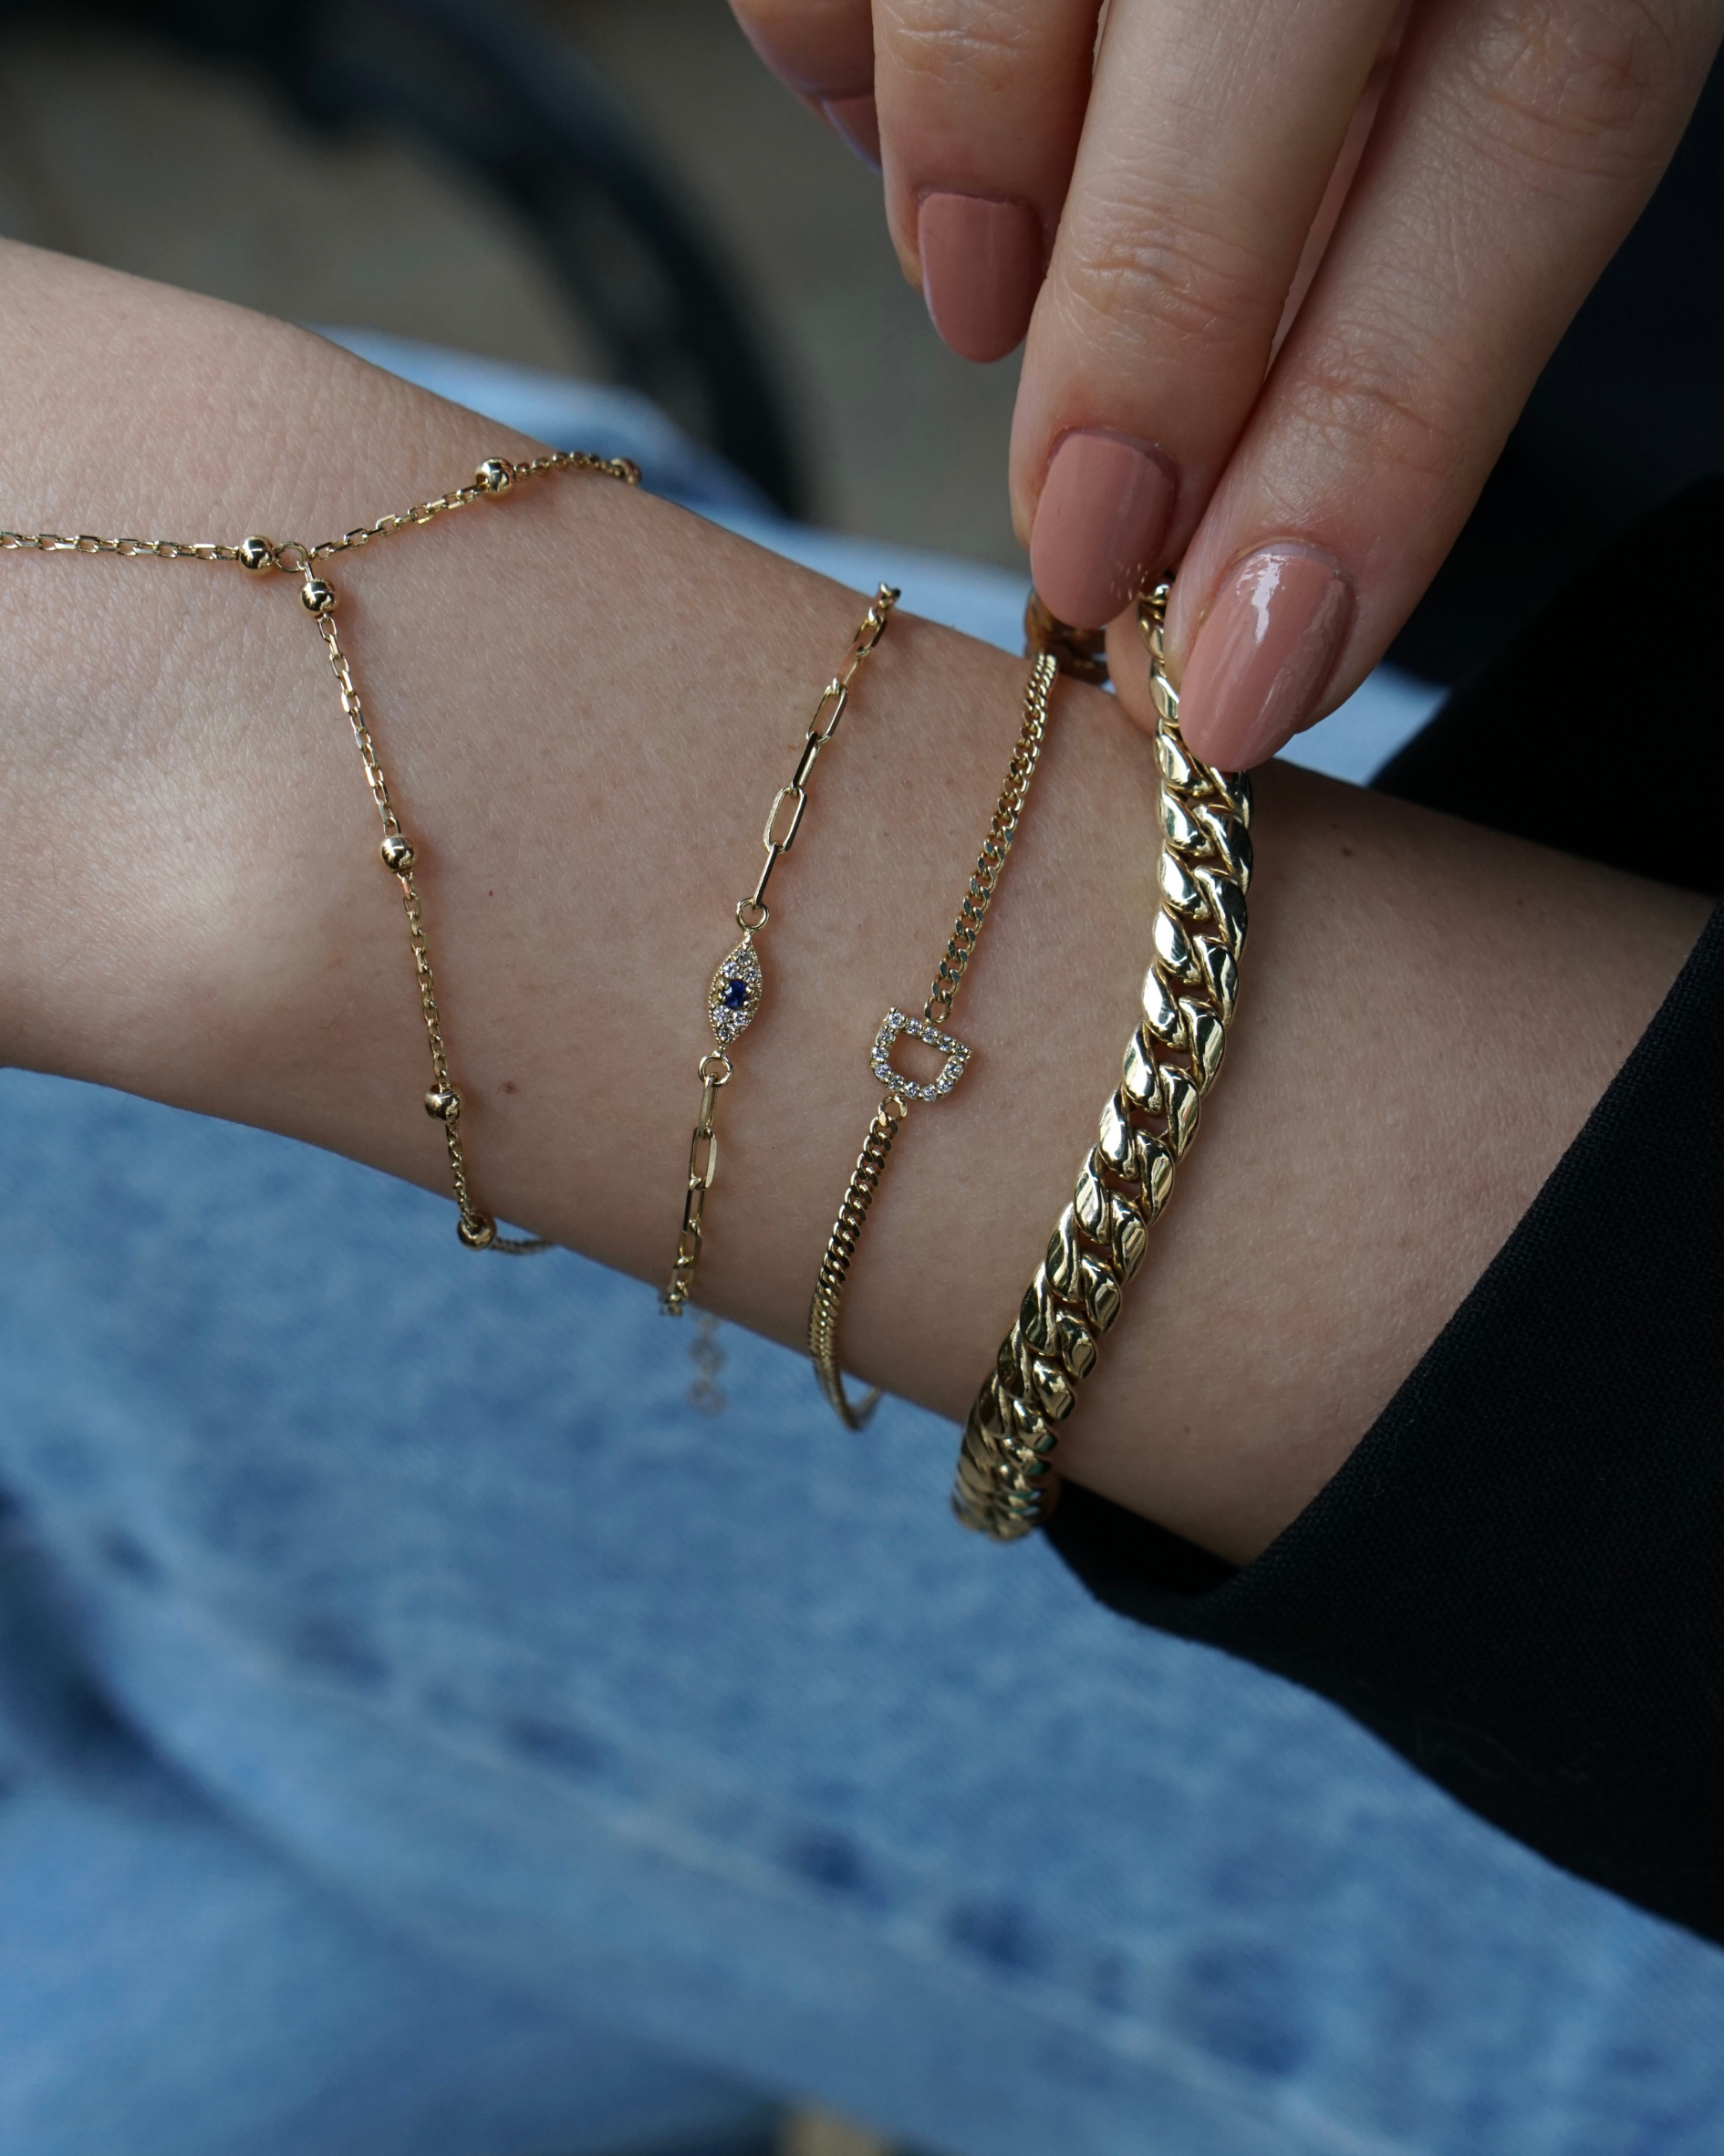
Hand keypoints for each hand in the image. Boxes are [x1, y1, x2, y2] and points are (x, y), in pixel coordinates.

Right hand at [731, 0, 1722, 762]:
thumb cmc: (1379, 0)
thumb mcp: (1442, 101)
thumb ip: (1371, 303)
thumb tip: (1239, 612)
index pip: (1540, 130)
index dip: (1377, 441)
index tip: (1237, 680)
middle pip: (1256, 26)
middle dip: (1143, 343)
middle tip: (1081, 549)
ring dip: (966, 183)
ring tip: (982, 299)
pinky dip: (841, 70)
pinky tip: (911, 132)